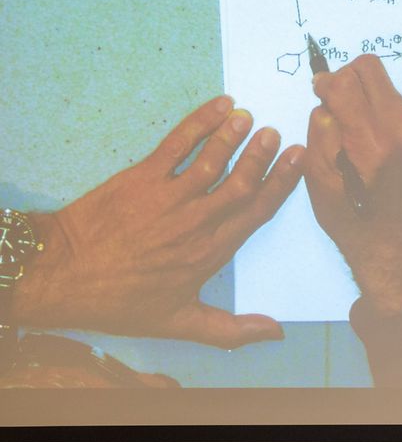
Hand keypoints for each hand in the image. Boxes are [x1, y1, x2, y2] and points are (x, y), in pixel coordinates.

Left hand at [13, 96, 304, 348]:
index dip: (280, 184)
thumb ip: (233, 329)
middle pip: (240, 182)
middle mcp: (196, 221)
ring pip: (212, 160)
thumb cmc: (121, 301)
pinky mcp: (142, 177)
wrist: (64, 276)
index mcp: (211, 252)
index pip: (256, 212)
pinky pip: (177, 144)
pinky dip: (199, 123)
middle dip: (262, 156)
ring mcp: (169, 196)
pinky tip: (218, 108)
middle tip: (277, 135)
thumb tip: (276, 333)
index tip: (297, 162)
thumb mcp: (180, 323)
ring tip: (250, 118)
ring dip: (234, 137)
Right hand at [305, 53, 401, 315]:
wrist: (389, 235)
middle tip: (334, 100)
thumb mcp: (318, 173)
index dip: (326, 82)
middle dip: (346, 78)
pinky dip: (378, 108)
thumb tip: (327, 98)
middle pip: (369, 68)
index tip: (319, 91)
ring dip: (363, 93)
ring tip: (352, 123)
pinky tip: (370, 134)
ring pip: (383, 82)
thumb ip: (320, 128)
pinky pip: (394, 100)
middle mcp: (399, 130)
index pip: (346, 83)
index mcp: (370, 142)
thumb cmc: (347, 211)